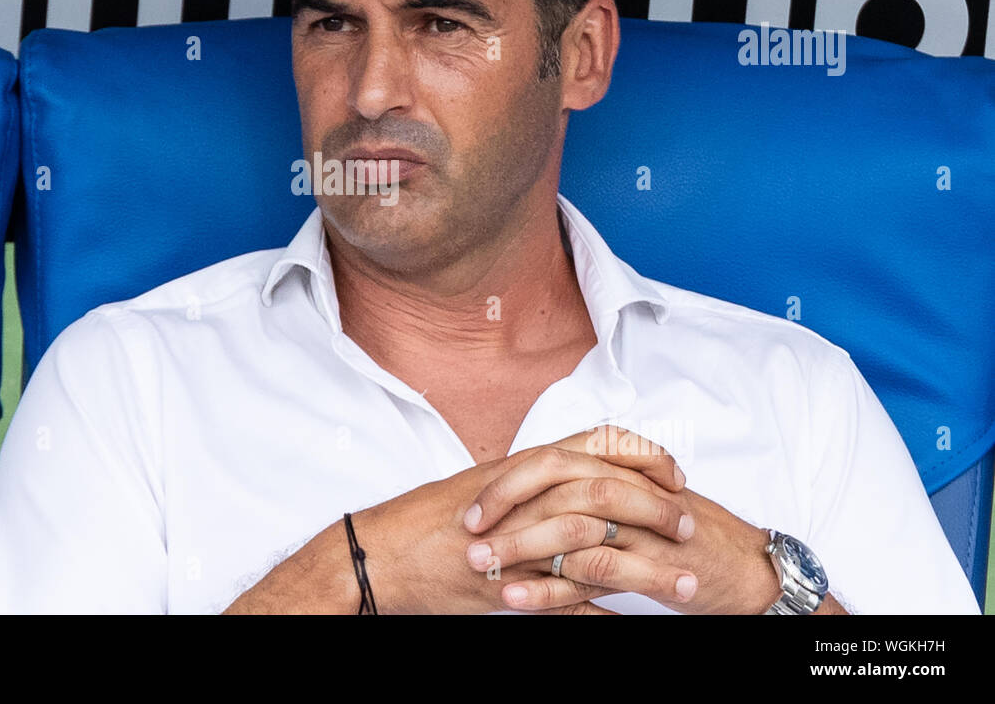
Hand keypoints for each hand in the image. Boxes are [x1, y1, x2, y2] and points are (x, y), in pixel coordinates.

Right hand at [353, 426, 689, 613]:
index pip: (597, 446)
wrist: (378, 553)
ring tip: (687, 584)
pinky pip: (567, 604)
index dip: (644, 457)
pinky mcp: (508, 590)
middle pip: (607, 493)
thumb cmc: (423, 518)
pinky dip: (605, 615)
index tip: (674, 475)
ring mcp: (517, 545)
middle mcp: (523, 499)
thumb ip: (528, 479)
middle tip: (691, 529)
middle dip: (659, 511)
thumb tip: (570, 476)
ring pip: (597, 549)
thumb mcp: (482, 484)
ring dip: (649, 570)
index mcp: (520, 467)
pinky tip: (635, 624)